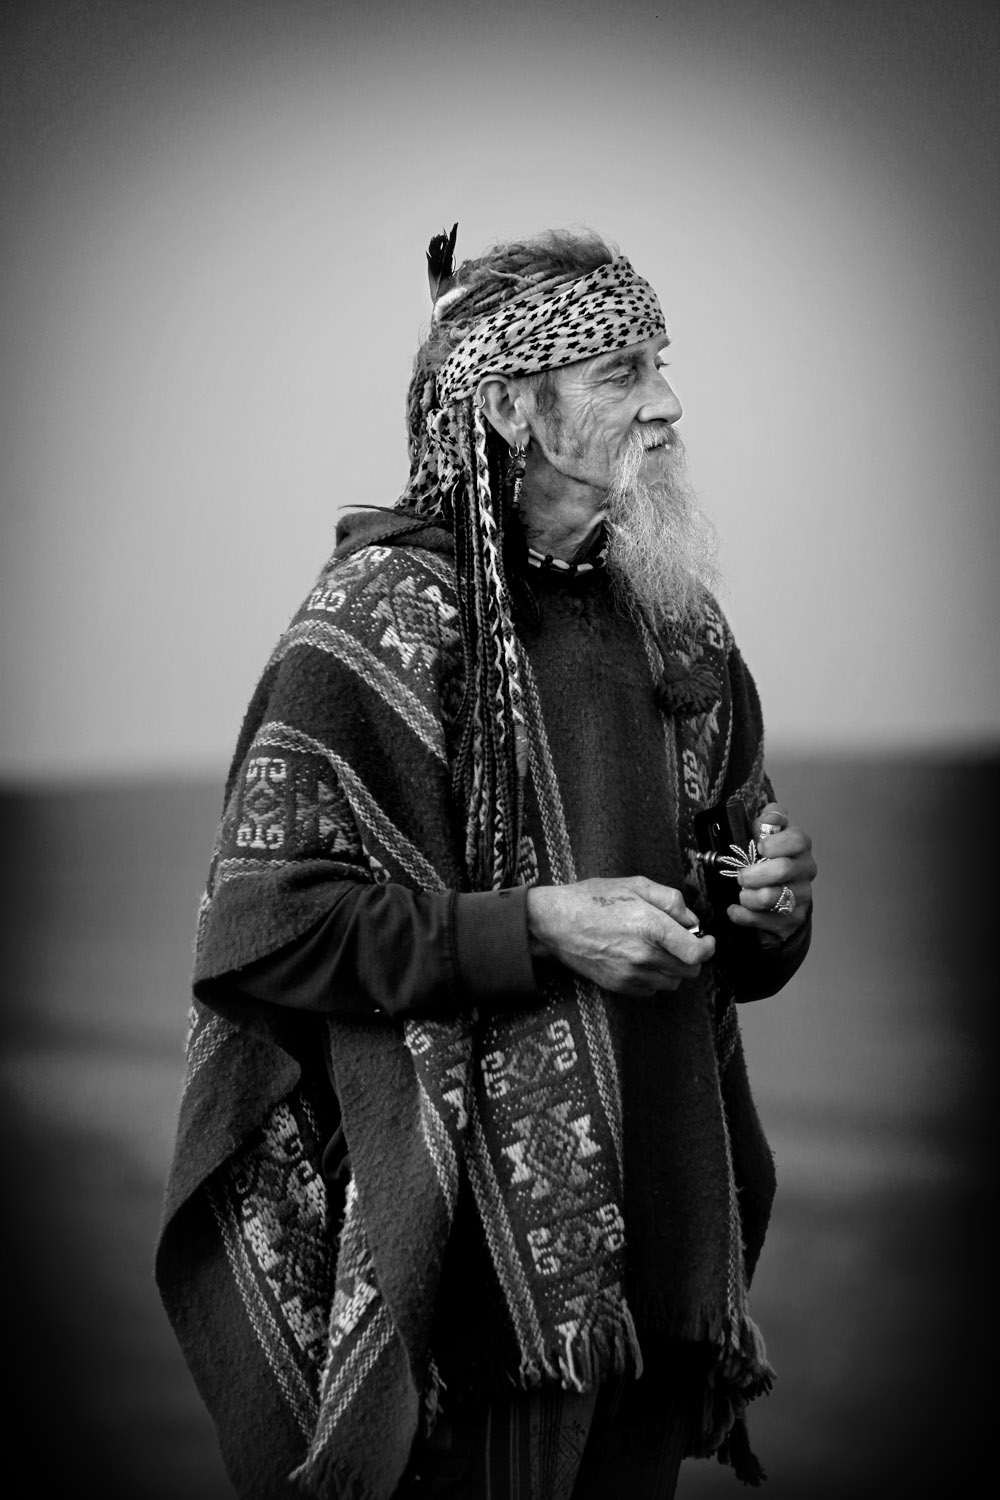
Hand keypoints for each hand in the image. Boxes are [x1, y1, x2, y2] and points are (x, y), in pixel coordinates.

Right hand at [526, 876, 714, 997]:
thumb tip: (691, 921)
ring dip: (674, 968)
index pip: (696, 953)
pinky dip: (655, 977)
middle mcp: (644, 956)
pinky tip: (642, 959)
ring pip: (673, 983)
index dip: (708, 948)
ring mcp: (631, 974)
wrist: (555, 923)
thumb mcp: (635, 884)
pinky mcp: (620, 986)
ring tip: (659, 949)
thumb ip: (671, 900)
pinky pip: (652, 989)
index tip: (706, 940)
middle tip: (681, 941)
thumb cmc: (593, 899)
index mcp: (651, 927)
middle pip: (688, 971)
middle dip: (691, 956)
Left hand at [726, 802, 816, 940]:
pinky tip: (736, 910)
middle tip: (741, 876)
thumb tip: (769, 816)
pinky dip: (744, 916)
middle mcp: (805, 870)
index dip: (777, 842)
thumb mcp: (768, 836)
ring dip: (748, 897)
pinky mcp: (792, 919)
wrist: (780, 898)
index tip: (760, 847)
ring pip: (772, 897)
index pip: (798, 839)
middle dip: (754, 873)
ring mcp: (801, 896)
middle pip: (782, 869)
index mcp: (800, 847)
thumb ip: (769, 821)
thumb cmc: (770, 861)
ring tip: (742, 894)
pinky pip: (764, 920)